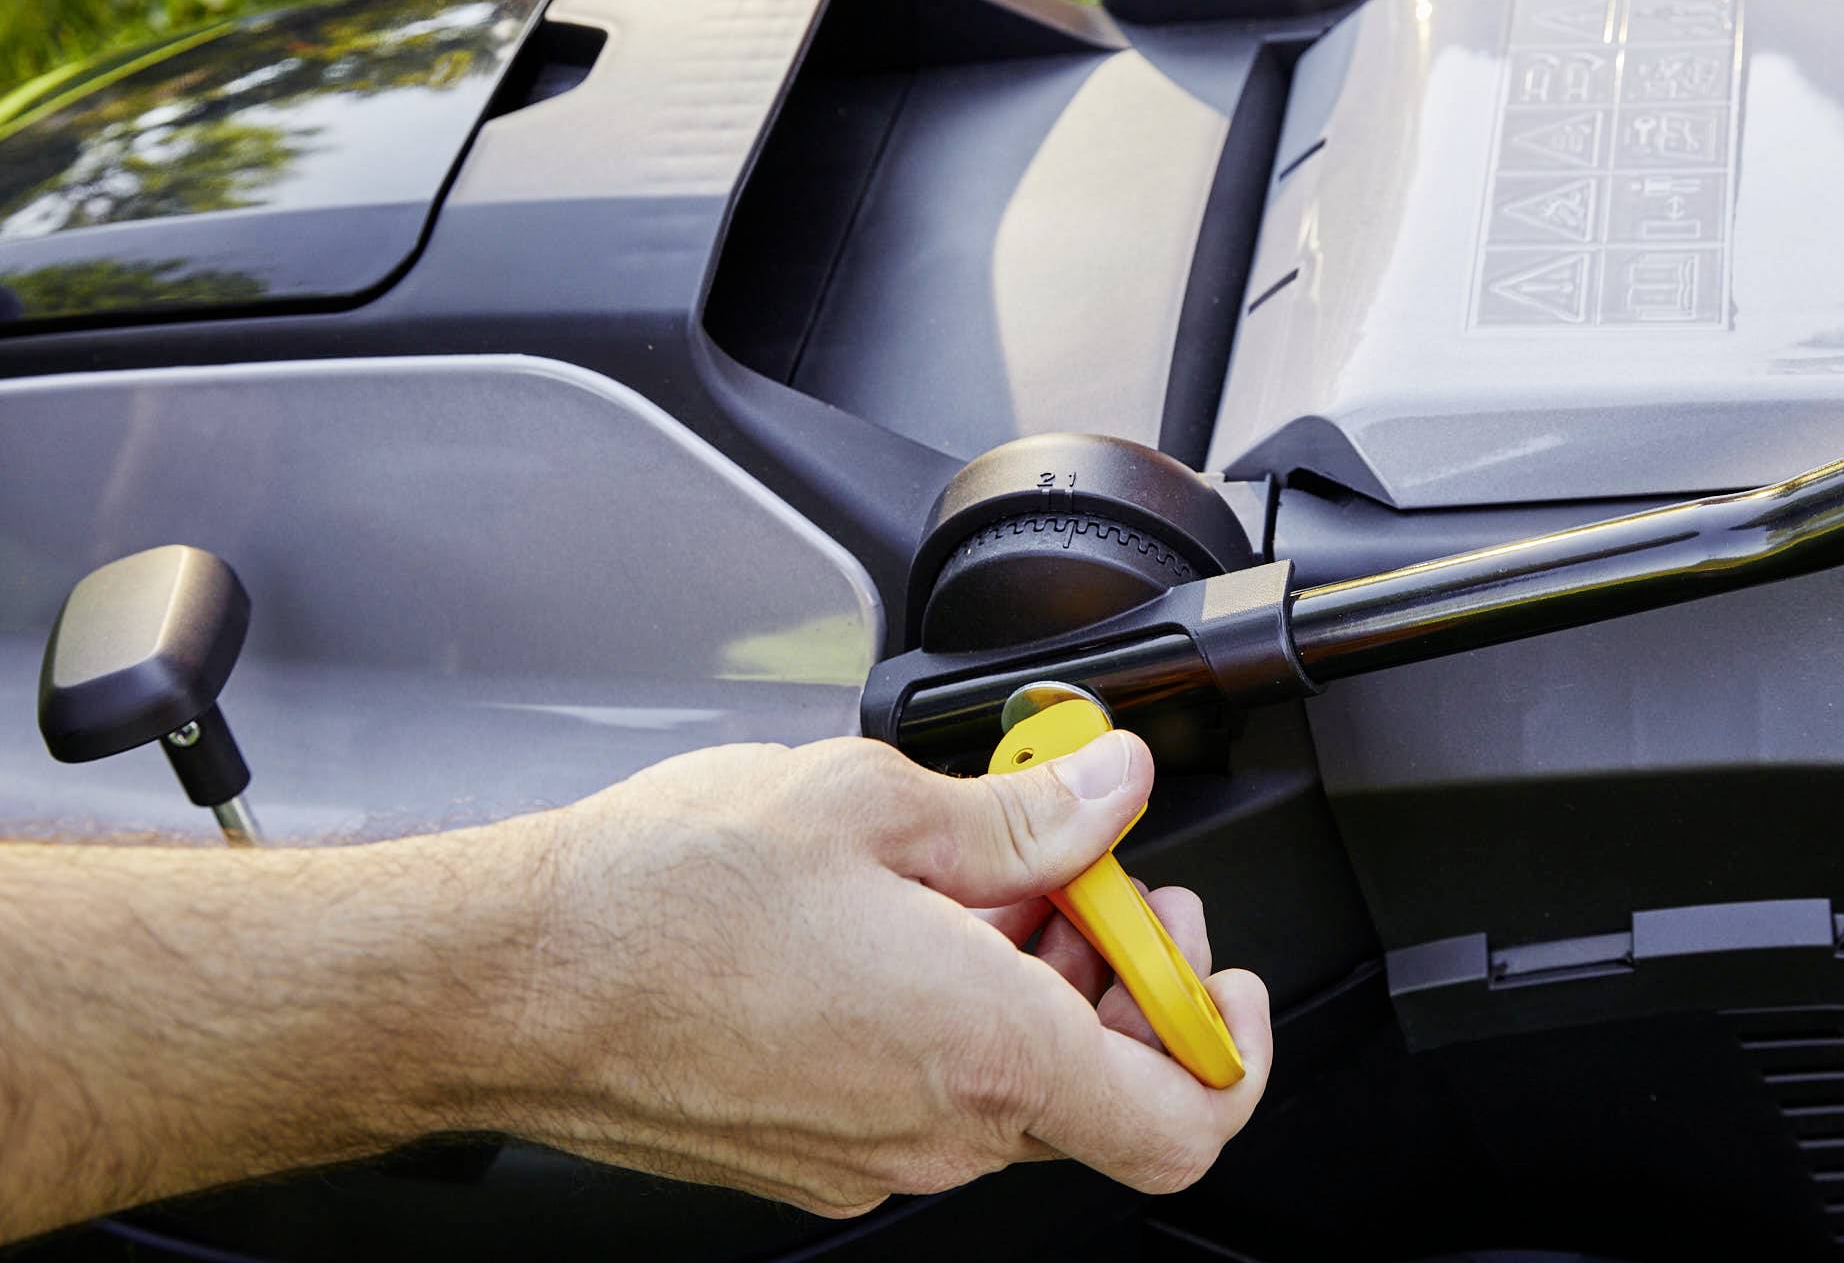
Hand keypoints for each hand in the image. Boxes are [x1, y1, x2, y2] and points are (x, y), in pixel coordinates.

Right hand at [480, 733, 1272, 1215]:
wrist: (508, 980)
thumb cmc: (662, 894)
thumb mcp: (871, 800)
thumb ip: (1023, 810)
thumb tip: (1112, 790)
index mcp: (984, 1047)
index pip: (1189, 1114)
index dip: (1230, 1043)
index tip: (1211, 967)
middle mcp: (938, 1130)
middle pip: (1106, 1086)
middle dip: (1115, 973)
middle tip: (1072, 869)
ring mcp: (871, 1158)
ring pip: (1016, 1085)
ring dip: (1027, 985)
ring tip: (960, 878)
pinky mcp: (813, 1157)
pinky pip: (932, 1096)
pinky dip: (952, 1018)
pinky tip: (892, 928)